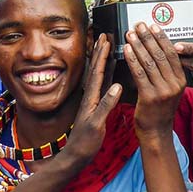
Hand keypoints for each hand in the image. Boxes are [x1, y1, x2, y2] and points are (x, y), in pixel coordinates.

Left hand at [62, 35, 122, 167]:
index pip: (97, 72)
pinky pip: (101, 86)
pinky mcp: (94, 107)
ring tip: (106, 47)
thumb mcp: (96, 124)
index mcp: (90, 99)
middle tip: (104, 35)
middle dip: (100, 52)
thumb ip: (106, 105)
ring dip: (102, 60)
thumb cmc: (85, 143)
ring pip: (98, 75)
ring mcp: (92, 101)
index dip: (101, 56)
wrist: (75, 156)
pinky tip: (110, 72)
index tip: (106, 40)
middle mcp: (90, 97)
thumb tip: (117, 86)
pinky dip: (106, 75)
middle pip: (96, 69)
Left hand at [125, 23, 186, 138]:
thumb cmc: (160, 110)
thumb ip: (168, 72)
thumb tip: (158, 50)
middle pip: (160, 55)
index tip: (153, 26)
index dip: (161, 38)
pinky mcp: (149, 96)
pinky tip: (127, 50)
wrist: (156, 132)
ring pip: (149, 62)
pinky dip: (132, 59)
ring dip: (138, 45)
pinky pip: (139, 73)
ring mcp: (163, 91)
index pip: (172, 53)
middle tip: (139, 26)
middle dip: (148, 38)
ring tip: (131, 35)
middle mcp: (174, 84)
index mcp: (181, 80)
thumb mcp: (171, 90)